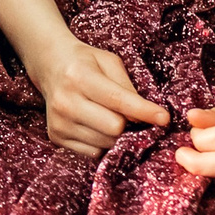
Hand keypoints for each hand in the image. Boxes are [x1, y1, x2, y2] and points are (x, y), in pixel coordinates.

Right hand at [21, 38, 170, 158]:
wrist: (50, 66)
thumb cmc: (85, 62)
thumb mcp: (108, 62)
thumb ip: (127, 87)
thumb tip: (147, 115)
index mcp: (79, 77)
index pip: (118, 100)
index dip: (145, 111)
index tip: (164, 118)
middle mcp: (66, 101)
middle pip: (114, 128)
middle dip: (129, 124)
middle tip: (130, 115)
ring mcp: (59, 122)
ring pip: (105, 143)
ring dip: (116, 135)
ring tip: (109, 118)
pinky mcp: (56, 136)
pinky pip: (92, 153)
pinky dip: (102, 143)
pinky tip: (96, 126)